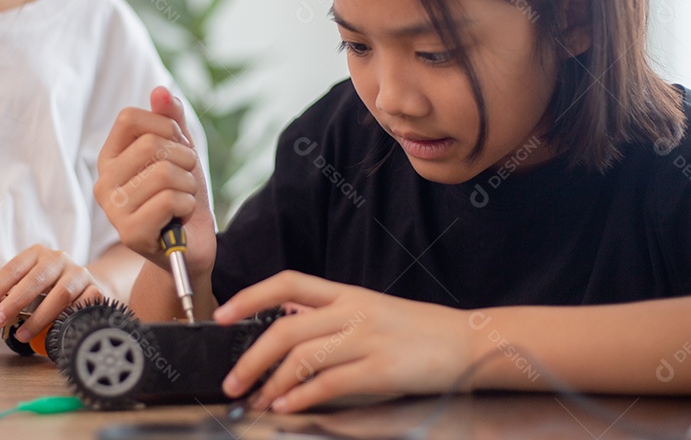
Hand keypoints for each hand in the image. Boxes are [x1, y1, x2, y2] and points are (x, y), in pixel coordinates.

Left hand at [0, 244, 102, 342]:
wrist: (85, 285)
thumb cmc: (46, 285)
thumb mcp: (19, 282)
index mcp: (38, 253)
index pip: (14, 267)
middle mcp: (60, 259)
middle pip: (36, 279)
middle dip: (14, 302)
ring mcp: (80, 274)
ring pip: (60, 294)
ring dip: (38, 317)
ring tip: (20, 335)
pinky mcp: (96, 290)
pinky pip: (81, 306)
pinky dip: (66, 319)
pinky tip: (54, 330)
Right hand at [94, 86, 214, 278]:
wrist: (193, 245)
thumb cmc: (182, 195)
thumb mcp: (181, 151)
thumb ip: (171, 119)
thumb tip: (160, 90)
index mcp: (110, 158)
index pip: (129, 118)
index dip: (165, 126)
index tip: (177, 146)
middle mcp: (103, 182)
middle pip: (152, 144)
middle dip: (185, 158)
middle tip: (185, 178)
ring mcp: (114, 210)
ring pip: (165, 173)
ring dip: (189, 185)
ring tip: (182, 199)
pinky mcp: (130, 233)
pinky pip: (170, 200)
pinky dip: (187, 206)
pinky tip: (179, 218)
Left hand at [215, 271, 470, 412]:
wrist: (468, 342)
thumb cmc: (417, 330)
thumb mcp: (370, 310)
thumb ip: (330, 315)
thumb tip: (287, 321)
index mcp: (347, 293)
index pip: (287, 284)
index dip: (250, 297)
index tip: (222, 315)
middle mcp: (352, 312)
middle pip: (285, 329)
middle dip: (250, 358)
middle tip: (231, 380)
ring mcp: (367, 340)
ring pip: (302, 359)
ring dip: (271, 384)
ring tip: (257, 400)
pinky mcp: (381, 370)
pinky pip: (330, 384)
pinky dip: (302, 398)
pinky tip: (287, 407)